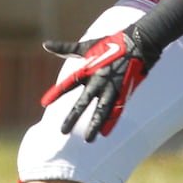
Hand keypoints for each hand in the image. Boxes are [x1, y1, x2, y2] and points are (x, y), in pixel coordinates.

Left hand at [41, 28, 159, 140]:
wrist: (138, 43)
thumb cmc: (111, 43)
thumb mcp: (87, 46)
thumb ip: (66, 49)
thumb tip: (45, 44)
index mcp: (89, 68)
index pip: (69, 83)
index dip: (57, 92)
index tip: (44, 102)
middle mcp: (99, 79)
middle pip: (83, 101)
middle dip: (73, 116)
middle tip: (63, 131)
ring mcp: (112, 87)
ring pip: (102, 110)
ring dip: (95, 125)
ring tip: (88, 139)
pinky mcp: (124, 91)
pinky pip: (117, 109)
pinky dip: (111, 121)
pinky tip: (105, 132)